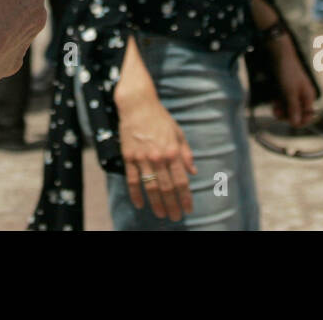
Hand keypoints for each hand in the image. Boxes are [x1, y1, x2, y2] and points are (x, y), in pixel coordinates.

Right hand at [115, 93, 196, 221]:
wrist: (138, 105)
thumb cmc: (160, 118)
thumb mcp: (178, 133)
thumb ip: (186, 153)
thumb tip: (194, 171)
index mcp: (173, 152)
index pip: (182, 181)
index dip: (186, 198)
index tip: (189, 209)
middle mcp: (158, 157)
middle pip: (167, 188)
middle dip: (172, 205)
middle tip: (175, 217)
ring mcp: (142, 158)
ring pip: (150, 187)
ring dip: (156, 203)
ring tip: (161, 215)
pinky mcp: (129, 157)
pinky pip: (132, 180)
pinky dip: (135, 194)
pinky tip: (140, 204)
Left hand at [271, 39, 315, 126]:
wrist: (279, 55)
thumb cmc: (287, 72)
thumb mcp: (290, 92)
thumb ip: (293, 108)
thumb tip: (296, 125)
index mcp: (309, 97)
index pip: (308, 116)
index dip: (298, 121)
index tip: (287, 122)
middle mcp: (303, 96)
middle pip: (297, 114)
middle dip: (287, 115)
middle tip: (276, 112)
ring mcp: (295, 93)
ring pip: (289, 108)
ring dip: (281, 110)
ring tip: (274, 107)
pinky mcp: (286, 90)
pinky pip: (284, 102)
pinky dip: (279, 103)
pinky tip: (274, 102)